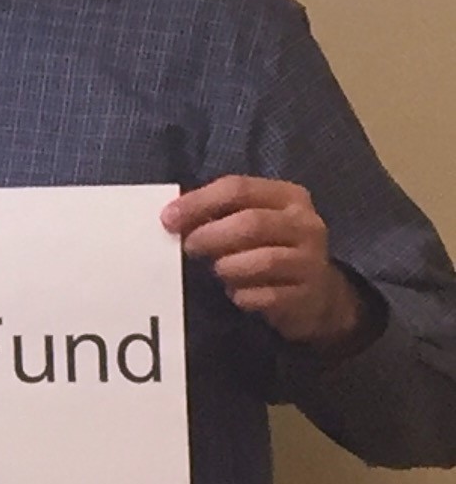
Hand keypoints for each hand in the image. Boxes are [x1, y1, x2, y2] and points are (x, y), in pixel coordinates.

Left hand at [167, 176, 362, 349]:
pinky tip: (237, 292)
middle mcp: (306, 224)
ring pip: (261, 261)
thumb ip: (218, 212)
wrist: (316, 293)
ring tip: (218, 270)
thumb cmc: (270, 248)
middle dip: (210, 236)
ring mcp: (312, 261)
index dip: (198, 202)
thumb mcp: (251, 220)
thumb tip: (172, 216)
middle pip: (251, 223)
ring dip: (227, 267)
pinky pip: (266, 296)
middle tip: (189, 247)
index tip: (168, 219)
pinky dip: (242, 295)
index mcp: (288, 196)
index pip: (238, 188)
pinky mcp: (308, 295)